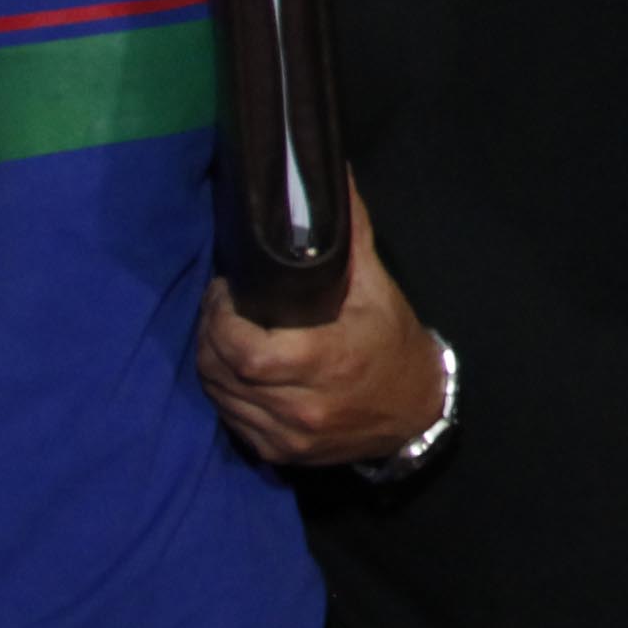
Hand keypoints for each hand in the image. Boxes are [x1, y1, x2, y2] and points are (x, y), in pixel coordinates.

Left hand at [197, 184, 442, 467]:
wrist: (417, 412)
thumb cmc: (393, 344)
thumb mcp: (379, 289)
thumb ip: (351, 235)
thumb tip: (334, 174)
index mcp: (327, 363)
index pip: (245, 351)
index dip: (220, 320)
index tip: (225, 292)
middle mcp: (303, 407)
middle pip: (222, 371)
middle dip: (209, 333)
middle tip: (220, 306)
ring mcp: (287, 435)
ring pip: (218, 396)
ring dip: (211, 361)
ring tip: (224, 332)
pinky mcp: (277, 452)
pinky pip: (229, 418)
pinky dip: (224, 390)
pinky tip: (235, 369)